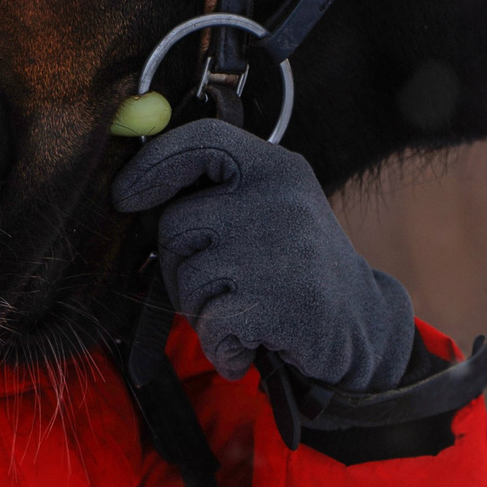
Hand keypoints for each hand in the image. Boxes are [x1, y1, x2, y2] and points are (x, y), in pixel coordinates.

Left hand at [112, 119, 415, 392]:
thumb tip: (131, 194)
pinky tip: (247, 345)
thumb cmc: (290, 264)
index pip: (199, 141)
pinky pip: (211, 323)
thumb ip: (213, 194)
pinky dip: (220, 345)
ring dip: (201, 308)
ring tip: (242, 311)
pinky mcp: (283, 303)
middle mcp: (279, 199)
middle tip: (217, 286)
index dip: (152, 165)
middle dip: (178, 264)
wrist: (361, 325)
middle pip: (175, 224)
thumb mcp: (265, 208)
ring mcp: (282, 250)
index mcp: (274, 167)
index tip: (125, 196)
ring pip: (187, 278)